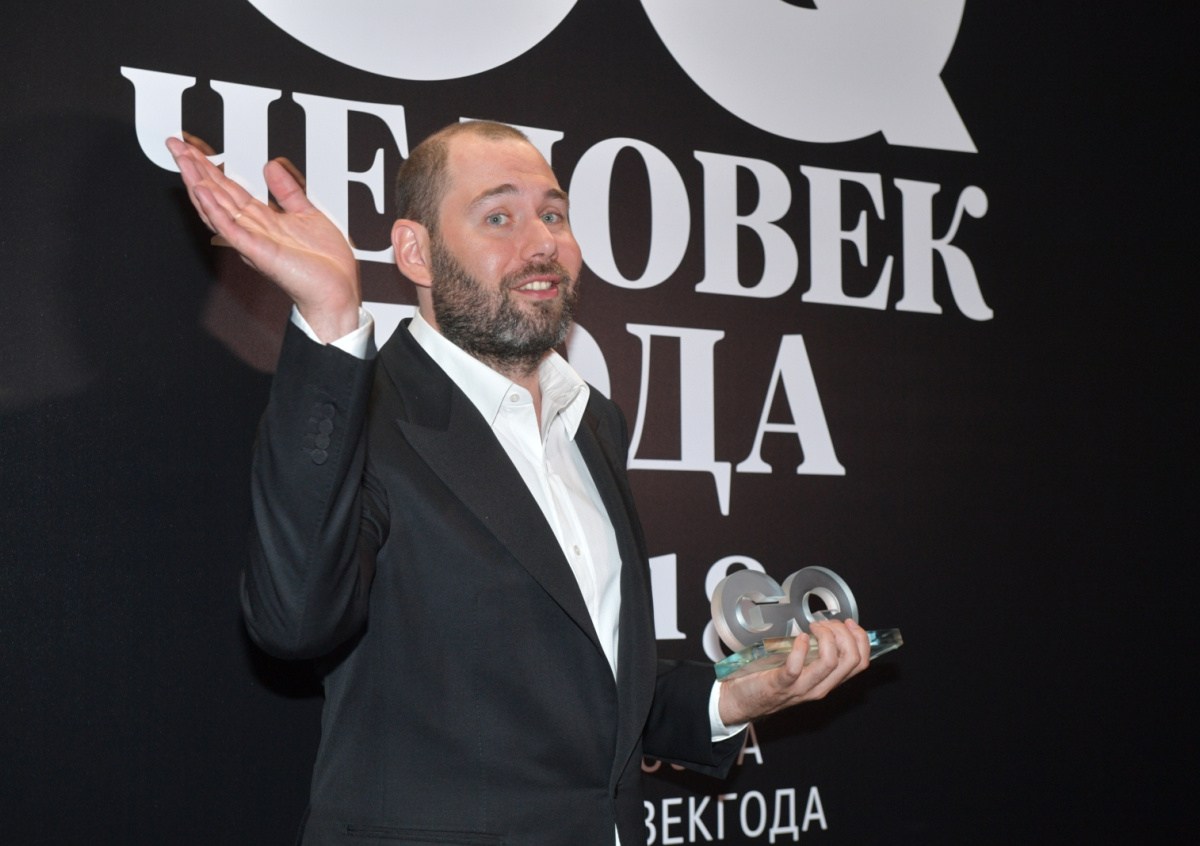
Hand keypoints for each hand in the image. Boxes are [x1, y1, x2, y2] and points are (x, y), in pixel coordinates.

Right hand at [166, 136, 361, 342]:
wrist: (337, 292)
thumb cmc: (325, 265)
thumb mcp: (308, 214)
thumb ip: (288, 191)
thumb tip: (271, 166)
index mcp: (263, 221)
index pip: (228, 188)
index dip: (210, 167)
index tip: (192, 148)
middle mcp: (253, 230)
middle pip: (216, 194)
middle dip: (195, 168)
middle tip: (175, 145)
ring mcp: (252, 241)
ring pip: (217, 208)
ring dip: (198, 183)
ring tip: (182, 161)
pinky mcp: (258, 252)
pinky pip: (231, 229)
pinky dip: (215, 210)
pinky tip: (203, 192)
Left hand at [717, 619, 870, 725]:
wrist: (743, 700)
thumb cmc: (772, 679)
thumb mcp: (802, 668)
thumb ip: (815, 653)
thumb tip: (826, 627)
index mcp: (828, 681)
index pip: (861, 663)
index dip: (861, 639)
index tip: (849, 623)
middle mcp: (820, 687)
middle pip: (851, 660)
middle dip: (844, 633)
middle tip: (826, 623)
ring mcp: (802, 687)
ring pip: (830, 662)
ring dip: (825, 636)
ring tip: (813, 627)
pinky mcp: (781, 683)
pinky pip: (796, 667)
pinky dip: (800, 648)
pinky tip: (798, 638)